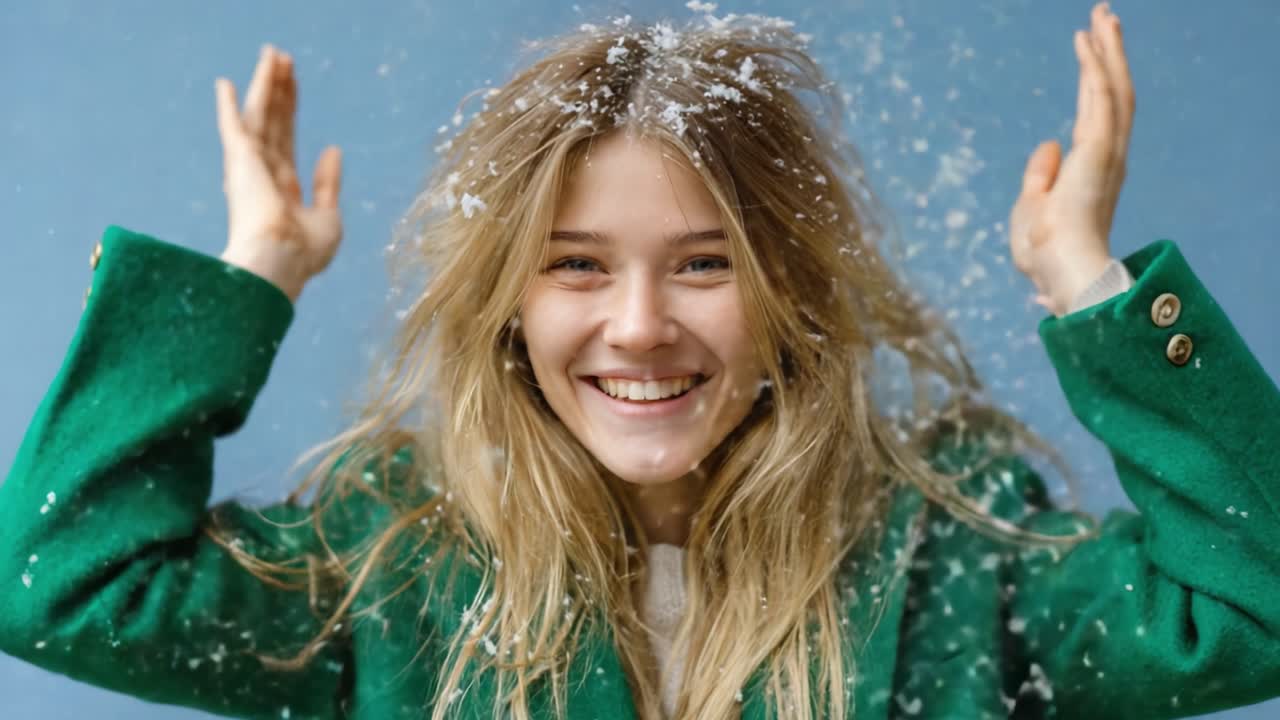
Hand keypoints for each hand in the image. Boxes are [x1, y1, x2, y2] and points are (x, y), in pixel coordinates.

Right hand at [215, 45, 342, 302]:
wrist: (281, 263)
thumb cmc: (304, 255)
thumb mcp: (328, 217)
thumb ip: (328, 182)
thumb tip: (332, 148)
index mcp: (281, 188)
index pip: (285, 139)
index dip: (289, 110)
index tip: (292, 84)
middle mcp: (262, 174)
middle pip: (272, 121)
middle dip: (278, 89)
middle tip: (282, 56)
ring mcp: (250, 167)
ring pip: (259, 115)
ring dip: (265, 84)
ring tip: (272, 53)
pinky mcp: (241, 162)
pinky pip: (234, 126)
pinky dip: (228, 105)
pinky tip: (225, 83)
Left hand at [1009, 2, 1134, 316]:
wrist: (1059, 272)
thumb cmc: (1044, 252)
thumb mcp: (1031, 208)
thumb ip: (1040, 176)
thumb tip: (1048, 143)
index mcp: (1093, 171)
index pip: (1097, 115)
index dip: (1094, 80)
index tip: (1088, 50)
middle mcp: (1108, 157)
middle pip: (1112, 93)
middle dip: (1109, 53)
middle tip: (1105, 16)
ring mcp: (1107, 153)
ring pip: (1113, 89)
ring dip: (1108, 49)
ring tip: (1102, 15)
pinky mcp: (1101, 151)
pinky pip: (1103, 98)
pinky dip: (1096, 67)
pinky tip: (1088, 41)